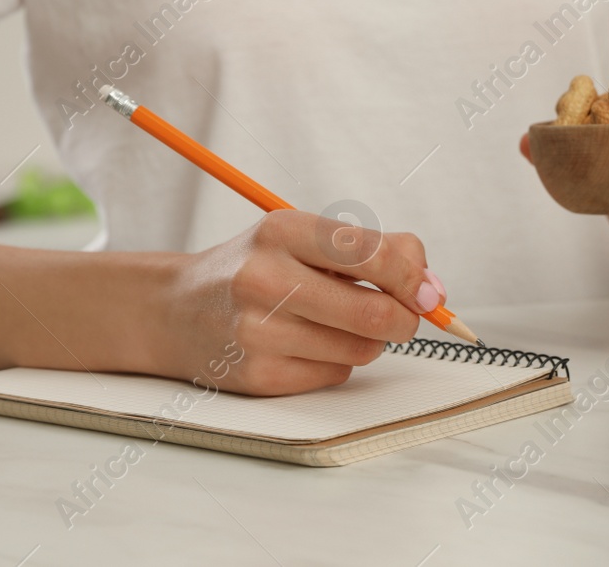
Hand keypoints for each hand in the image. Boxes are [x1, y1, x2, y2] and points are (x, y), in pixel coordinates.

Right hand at [157, 210, 444, 395]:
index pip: (371, 255)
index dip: (413, 277)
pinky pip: (336, 374)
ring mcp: (258, 332)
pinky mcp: (258, 377)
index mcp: (282, 230)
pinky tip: (307, 344)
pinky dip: (338, 362)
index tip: (428, 291)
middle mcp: (265, 279)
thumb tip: (433, 288)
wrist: (176, 311)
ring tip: (339, 323)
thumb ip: (377, 250)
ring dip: (369, 340)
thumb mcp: (306, 237)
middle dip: (404, 319)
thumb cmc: (257, 268)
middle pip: (374, 312)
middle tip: (403, 316)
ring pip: (361, 348)